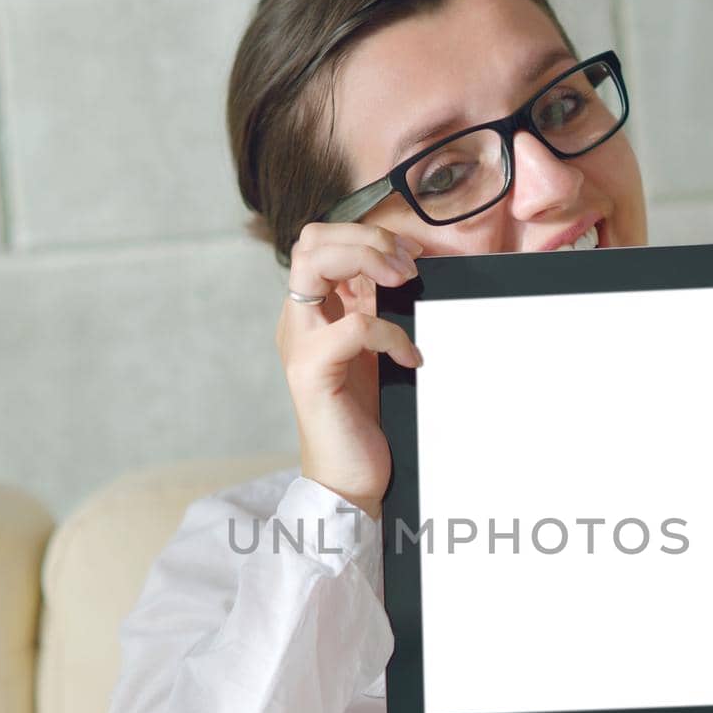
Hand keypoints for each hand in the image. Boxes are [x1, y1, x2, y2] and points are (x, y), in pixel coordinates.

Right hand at [277, 222, 422, 518]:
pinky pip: (352, 326)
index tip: (412, 254)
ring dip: (368, 260)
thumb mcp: (376, 352)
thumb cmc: (367, 418)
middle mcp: (299, 320)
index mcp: (314, 311)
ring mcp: (300, 343)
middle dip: (366, 237)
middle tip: (406, 265)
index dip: (368, 234)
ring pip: (315, 262)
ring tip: (405, 283)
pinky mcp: (311, 372)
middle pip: (312, 239)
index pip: (322, 241)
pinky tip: (411, 357)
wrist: (350, 478)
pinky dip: (390, 333)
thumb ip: (380, 311)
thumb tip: (413, 270)